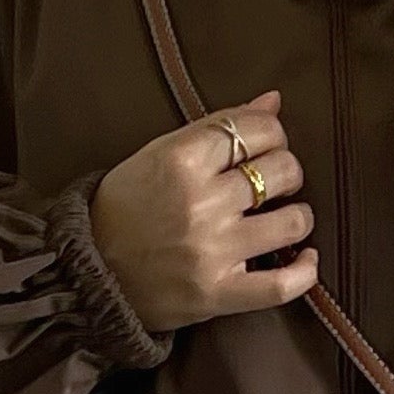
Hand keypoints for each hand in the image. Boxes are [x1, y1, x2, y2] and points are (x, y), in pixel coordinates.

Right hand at [89, 95, 318, 333]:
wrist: (89, 273)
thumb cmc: (125, 208)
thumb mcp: (159, 153)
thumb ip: (217, 127)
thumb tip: (273, 101)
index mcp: (182, 159)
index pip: (258, 130)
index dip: (273, 133)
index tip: (266, 145)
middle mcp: (202, 203)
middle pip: (282, 170)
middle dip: (287, 171)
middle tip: (273, 182)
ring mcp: (213, 251)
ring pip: (292, 221)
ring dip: (298, 215)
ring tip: (283, 217)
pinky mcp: (219, 293)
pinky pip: (283, 284)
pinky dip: (305, 271)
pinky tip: (305, 257)